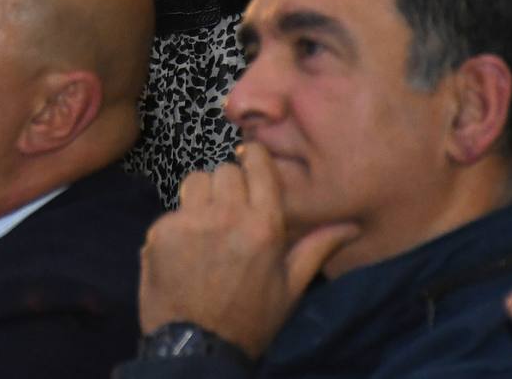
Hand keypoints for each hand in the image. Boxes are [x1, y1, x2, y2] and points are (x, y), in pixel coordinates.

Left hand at [137, 146, 359, 356]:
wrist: (198, 349)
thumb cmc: (251, 319)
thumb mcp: (291, 286)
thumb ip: (318, 247)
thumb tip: (351, 225)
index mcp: (264, 225)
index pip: (258, 164)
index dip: (254, 160)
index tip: (253, 167)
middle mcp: (226, 214)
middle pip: (225, 170)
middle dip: (230, 186)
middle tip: (232, 213)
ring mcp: (189, 221)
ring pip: (195, 182)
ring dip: (203, 196)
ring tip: (208, 226)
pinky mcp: (160, 231)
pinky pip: (173, 211)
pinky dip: (179, 224)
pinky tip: (186, 251)